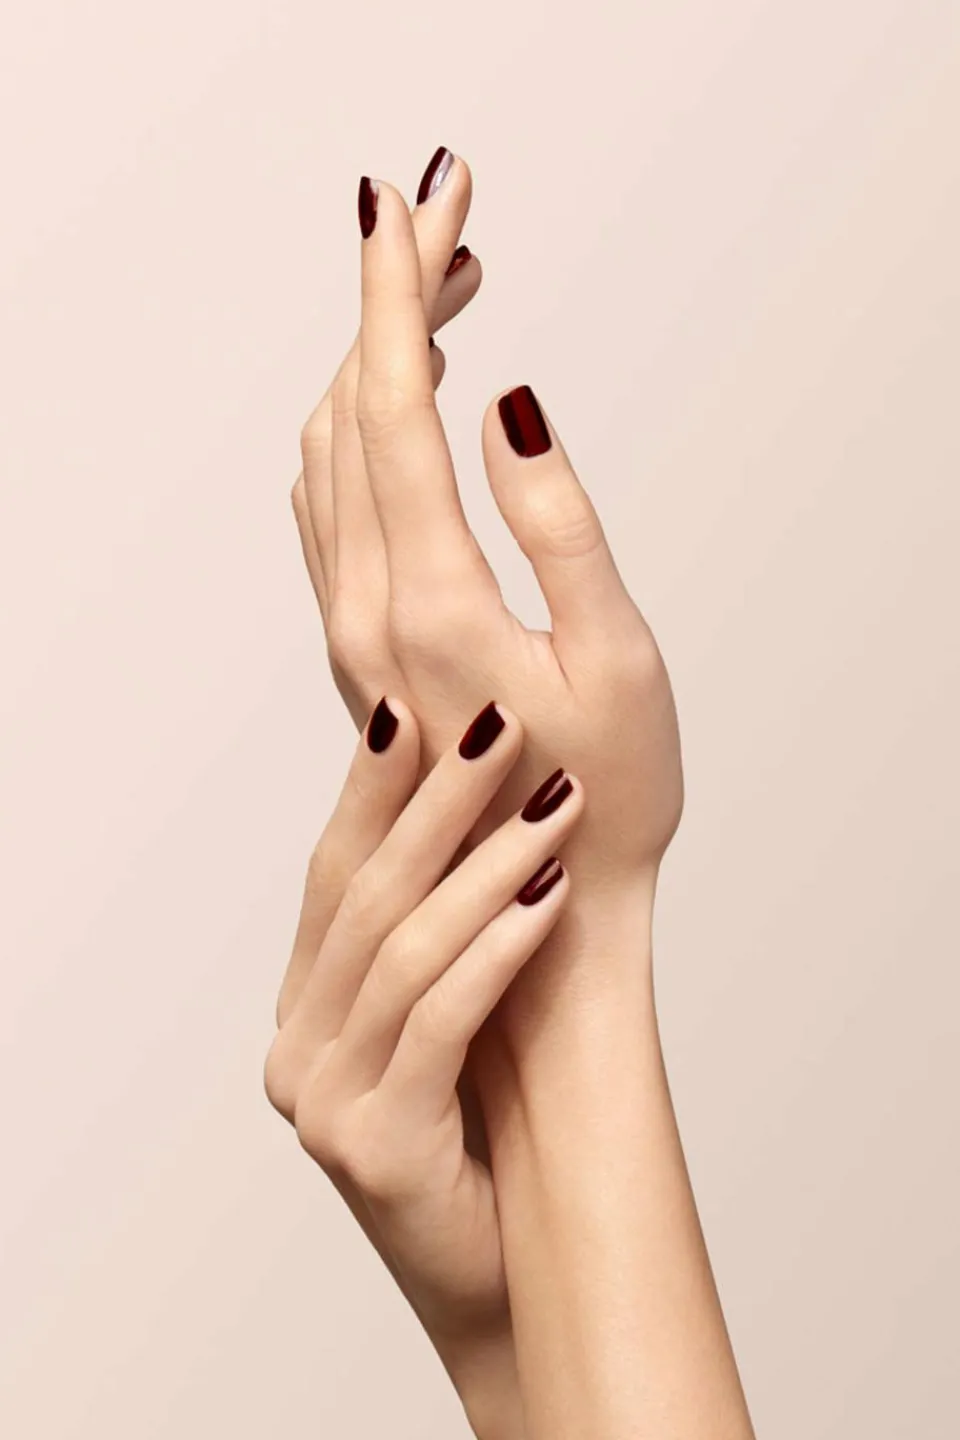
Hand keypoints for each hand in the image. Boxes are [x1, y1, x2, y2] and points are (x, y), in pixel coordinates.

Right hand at [264, 695, 583, 1436]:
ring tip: (555, 801)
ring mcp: (326, 1102)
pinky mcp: (375, 1144)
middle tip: (496, 721)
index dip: (371, 789)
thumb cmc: (488, 1135)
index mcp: (306, 1011)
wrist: (509, 1276)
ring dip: (484, 864)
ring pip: (403, 950)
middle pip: (365, 898)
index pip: (334, 877)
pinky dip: (497, 946)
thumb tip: (475, 812)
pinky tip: (549, 891)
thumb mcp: (449, 1020)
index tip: (415, 706)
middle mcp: (299, 1049)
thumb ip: (434, 938)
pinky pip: (439, 1019)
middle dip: (434, 801)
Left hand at [294, 153, 682, 922]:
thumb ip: (558, 526)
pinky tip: (408, 397)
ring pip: (331, 451)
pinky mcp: (359, 643)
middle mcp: (365, 610)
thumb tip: (503, 403)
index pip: (388, 404)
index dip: (395, 289)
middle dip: (389, 295)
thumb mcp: (617, 659)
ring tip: (447, 285)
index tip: (412, 193)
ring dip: (374, 355)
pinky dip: (363, 422)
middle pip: (348, 408)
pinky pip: (334, 502)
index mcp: (429, 600)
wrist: (539, 914)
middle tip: (454, 212)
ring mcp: (350, 630)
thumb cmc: (607, 796)